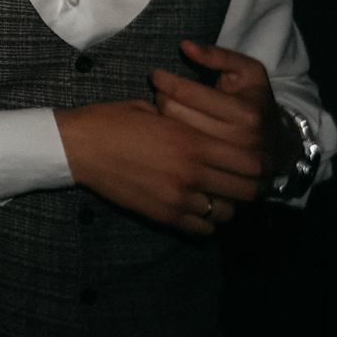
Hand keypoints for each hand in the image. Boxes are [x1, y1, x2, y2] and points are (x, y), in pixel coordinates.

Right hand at [56, 96, 262, 233]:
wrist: (76, 147)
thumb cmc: (110, 121)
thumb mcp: (152, 109)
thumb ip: (186, 121)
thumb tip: (207, 127)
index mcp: (191, 141)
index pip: (250, 161)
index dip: (260, 163)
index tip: (256, 160)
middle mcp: (191, 172)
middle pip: (247, 190)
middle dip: (251, 186)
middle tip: (242, 179)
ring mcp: (178, 197)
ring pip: (227, 212)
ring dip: (227, 203)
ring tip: (215, 193)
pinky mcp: (164, 214)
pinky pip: (203, 227)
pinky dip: (206, 219)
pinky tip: (195, 205)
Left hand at [155, 41, 295, 184]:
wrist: (279, 146)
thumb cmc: (255, 101)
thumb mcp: (248, 71)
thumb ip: (219, 56)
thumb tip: (186, 46)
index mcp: (247, 114)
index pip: (190, 94)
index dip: (167, 80)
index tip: (158, 75)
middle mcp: (240, 141)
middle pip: (177, 115)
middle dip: (162, 98)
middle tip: (159, 92)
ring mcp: (230, 164)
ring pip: (175, 134)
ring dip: (162, 118)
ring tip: (163, 108)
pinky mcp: (220, 177)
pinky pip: (182, 155)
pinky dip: (168, 140)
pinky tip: (167, 129)